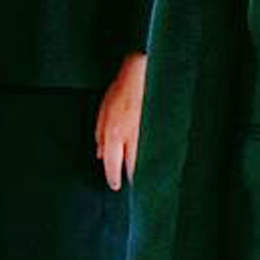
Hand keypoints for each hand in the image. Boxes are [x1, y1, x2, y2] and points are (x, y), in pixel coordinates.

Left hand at [96, 54, 144, 189]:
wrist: (142, 75)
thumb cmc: (121, 91)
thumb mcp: (102, 114)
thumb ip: (100, 136)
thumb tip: (101, 155)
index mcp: (114, 134)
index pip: (113, 164)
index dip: (113, 177)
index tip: (115, 185)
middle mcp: (132, 137)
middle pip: (134, 166)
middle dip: (132, 177)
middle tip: (130, 184)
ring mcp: (147, 133)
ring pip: (146, 158)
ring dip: (143, 167)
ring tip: (143, 174)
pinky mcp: (159, 129)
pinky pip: (155, 148)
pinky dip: (152, 155)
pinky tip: (152, 157)